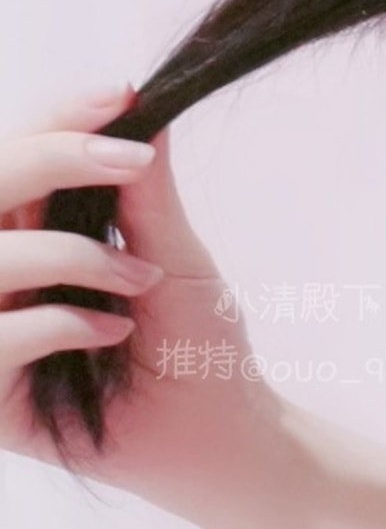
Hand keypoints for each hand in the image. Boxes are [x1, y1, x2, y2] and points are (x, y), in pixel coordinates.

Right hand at [0, 85, 280, 497]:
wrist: (222, 433)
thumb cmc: (197, 346)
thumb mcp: (175, 256)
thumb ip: (144, 191)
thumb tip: (143, 109)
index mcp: (27, 234)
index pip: (12, 156)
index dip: (56, 119)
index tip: (121, 96)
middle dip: (46, 159)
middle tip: (129, 163)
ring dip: (70, 256)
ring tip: (140, 279)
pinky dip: (58, 324)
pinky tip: (112, 332)